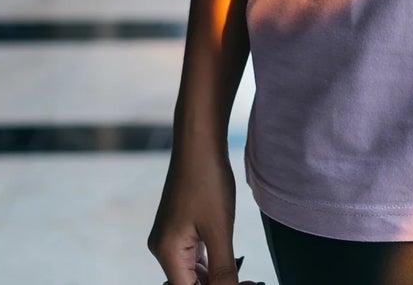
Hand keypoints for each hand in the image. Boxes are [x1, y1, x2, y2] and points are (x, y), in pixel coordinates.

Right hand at [148, 141, 260, 283]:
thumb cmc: (207, 180)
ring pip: (192, 270)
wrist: (199, 141)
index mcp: (168, 252)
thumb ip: (223, 268)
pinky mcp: (180, 226)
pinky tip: (229, 264)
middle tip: (249, 283)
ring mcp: (170, 237)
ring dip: (215, 277)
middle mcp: (163, 248)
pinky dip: (211, 262)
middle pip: (189, 283)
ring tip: (245, 279)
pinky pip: (194, 254)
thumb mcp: (219, 228)